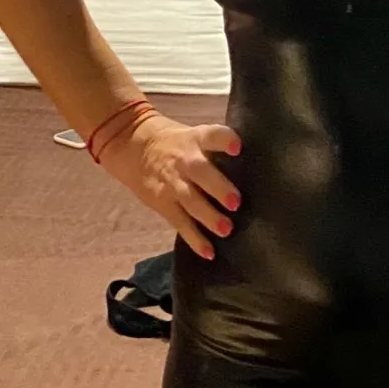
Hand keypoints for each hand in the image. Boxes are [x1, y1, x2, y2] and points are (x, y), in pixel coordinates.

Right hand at [98, 112, 241, 260]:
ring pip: (190, 200)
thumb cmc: (178, 143)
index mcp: (196, 139)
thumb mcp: (195, 136)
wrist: (132, 145)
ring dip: (208, 216)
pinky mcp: (163, 203)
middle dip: (218, 187)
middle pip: (200, 172)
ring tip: (226, 230)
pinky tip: (209, 252)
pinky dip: (194, 239)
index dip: (224, 140)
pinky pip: (180, 222)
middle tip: (236, 203)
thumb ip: (218, 150)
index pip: (212, 135)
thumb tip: (257, 166)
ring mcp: (172, 183)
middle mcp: (185, 160)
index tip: (237, 147)